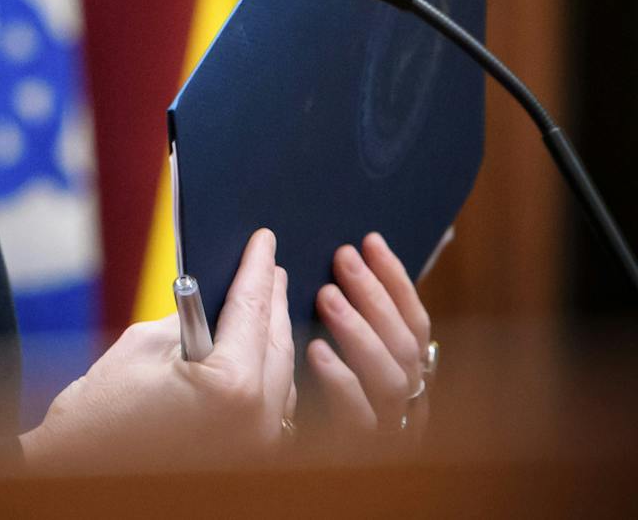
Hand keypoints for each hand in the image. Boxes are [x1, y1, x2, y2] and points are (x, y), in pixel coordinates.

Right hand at [21, 227, 295, 466]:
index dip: (257, 268)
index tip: (264, 240)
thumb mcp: (143, 346)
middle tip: (269, 266)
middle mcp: (259, 421)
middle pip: (277, 344)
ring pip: (281, 376)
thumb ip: (189, 320)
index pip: (252, 311)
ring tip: (264, 303)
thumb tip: (215, 301)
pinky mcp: (250, 459)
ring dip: (273, 337)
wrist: (83, 473)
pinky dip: (267, 374)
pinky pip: (272, 406)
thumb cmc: (101, 412)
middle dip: (271, 301)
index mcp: (233, 387)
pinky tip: (258, 354)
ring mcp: (260, 446)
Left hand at [304, 231, 433, 435]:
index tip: (370, 240)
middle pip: (404, 346)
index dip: (396, 281)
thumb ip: (351, 309)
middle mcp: (405, 401)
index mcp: (406, 373)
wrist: (281, 455)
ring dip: (359, 331)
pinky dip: (341, 381)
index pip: (415, 323)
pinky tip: (316, 351)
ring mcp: (384, 428)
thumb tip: (363, 247)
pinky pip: (356, 418)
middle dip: (375, 296)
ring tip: (326, 295)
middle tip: (342, 259)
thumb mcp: (336, 347)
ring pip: (388, 379)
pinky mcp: (352, 451)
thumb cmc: (308, 391)